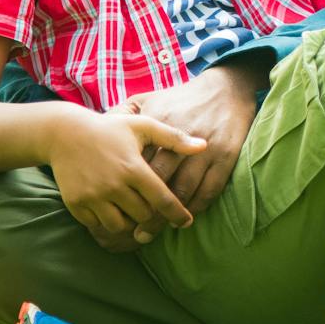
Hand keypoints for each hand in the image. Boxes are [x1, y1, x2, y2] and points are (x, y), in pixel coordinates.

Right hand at [48, 109, 204, 251]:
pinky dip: (106, 221)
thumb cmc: (110, 129)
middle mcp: (114, 185)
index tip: (186, 222)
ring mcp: (93, 197)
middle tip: (150, 206)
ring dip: (128, 220)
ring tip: (130, 208)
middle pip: (143, 216)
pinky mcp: (76, 204)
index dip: (177, 214)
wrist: (64, 133)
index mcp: (133, 167)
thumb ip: (173, 137)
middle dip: (150, 214)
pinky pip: (97, 225)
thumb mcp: (142, 126)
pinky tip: (110, 208)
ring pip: (120, 226)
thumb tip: (204, 146)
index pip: (162, 199)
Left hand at [123, 62, 262, 240]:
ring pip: (184, 191)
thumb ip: (122, 114)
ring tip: (154, 233)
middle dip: (146, 211)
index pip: (139, 164)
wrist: (225, 89)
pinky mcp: (226, 157)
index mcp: (158, 125)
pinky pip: (209, 190)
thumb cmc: (180, 99)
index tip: (117, 211)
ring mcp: (205, 150)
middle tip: (135, 234)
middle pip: (159, 183)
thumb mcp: (148, 99)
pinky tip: (185, 217)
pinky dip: (196, 207)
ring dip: (169, 216)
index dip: (127, 191)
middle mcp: (181, 138)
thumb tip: (98, 131)